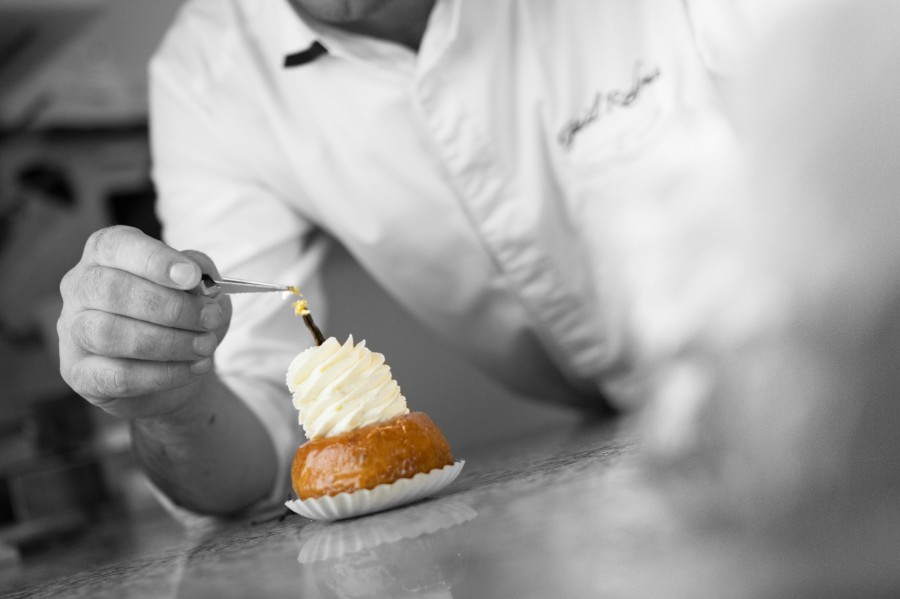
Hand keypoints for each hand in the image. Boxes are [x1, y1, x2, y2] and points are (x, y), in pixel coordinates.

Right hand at [58, 225, 231, 418]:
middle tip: (210, 318)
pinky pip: (119, 375)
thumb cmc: (181, 316)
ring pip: (110, 334)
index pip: (115, 245)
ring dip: (169, 342)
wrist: (174, 367)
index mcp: (104, 255)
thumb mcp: (199, 287)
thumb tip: (199, 279)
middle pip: (112, 290)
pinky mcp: (79, 373)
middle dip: (171, 307)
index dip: (155, 260)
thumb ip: (199, 273)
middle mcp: (80, 288)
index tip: (192, 277)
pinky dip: (165, 374)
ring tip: (205, 346)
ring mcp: (72, 331)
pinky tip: (195, 368)